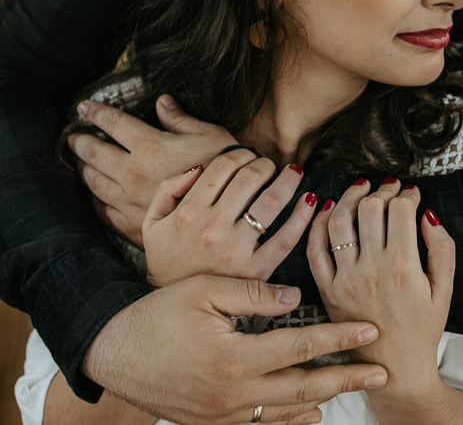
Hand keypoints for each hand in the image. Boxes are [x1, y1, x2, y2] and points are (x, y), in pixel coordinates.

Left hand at [70, 94, 235, 244]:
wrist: (233, 214)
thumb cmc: (225, 169)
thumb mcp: (209, 135)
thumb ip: (180, 120)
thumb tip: (162, 101)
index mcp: (149, 146)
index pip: (113, 123)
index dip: (96, 113)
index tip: (83, 107)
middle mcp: (133, 173)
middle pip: (95, 153)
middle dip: (81, 143)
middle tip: (73, 138)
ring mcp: (130, 201)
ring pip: (96, 183)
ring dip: (85, 170)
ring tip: (82, 164)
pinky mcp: (133, 224)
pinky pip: (105, 211)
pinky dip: (98, 201)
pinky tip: (97, 198)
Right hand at [83, 276, 388, 424]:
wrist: (112, 352)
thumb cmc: (156, 313)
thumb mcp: (204, 290)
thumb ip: (253, 293)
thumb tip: (297, 299)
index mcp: (235, 356)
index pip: (301, 346)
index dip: (339, 339)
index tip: (369, 330)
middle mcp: (234, 393)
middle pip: (305, 388)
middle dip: (346, 378)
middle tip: (382, 371)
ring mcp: (224, 414)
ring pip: (287, 412)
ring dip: (325, 400)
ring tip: (354, 388)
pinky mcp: (212, 423)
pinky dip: (291, 421)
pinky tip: (311, 414)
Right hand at [142, 148, 318, 286]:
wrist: (175, 307)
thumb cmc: (167, 261)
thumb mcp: (152, 223)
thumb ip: (168, 189)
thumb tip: (197, 167)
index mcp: (189, 211)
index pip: (222, 167)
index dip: (240, 154)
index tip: (248, 156)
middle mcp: (213, 227)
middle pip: (249, 178)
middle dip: (264, 164)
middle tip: (270, 165)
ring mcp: (236, 248)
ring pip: (271, 201)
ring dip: (287, 180)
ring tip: (293, 174)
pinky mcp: (256, 270)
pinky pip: (286, 237)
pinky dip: (302, 215)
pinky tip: (309, 201)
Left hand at [307, 178, 454, 391]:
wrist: (396, 369)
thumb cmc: (424, 329)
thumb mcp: (445, 289)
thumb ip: (442, 248)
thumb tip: (428, 213)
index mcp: (404, 267)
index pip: (400, 210)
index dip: (407, 194)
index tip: (412, 193)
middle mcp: (371, 269)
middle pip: (370, 209)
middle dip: (382, 190)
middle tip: (390, 188)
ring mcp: (345, 279)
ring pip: (339, 221)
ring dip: (350, 197)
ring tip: (361, 189)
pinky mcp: (327, 290)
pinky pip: (315, 249)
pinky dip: (318, 224)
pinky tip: (329, 209)